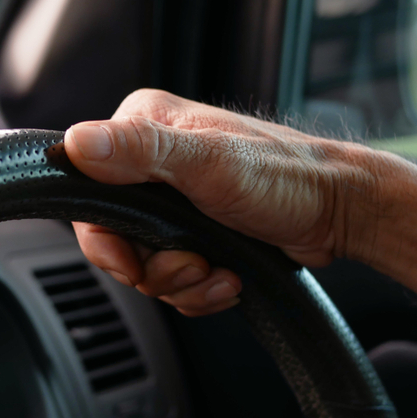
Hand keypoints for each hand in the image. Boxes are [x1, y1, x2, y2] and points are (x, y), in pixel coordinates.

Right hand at [65, 89, 388, 315]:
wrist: (340, 212)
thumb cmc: (286, 177)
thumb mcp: (208, 162)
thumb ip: (141, 151)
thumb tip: (76, 143)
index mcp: (143, 127)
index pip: (86, 191)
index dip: (105, 239)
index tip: (133, 262)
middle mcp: (152, 159)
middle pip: (114, 235)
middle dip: (153, 267)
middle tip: (192, 266)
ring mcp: (173, 199)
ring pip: (144, 263)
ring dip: (181, 283)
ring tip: (218, 273)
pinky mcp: (194, 230)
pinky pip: (171, 276)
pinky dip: (197, 290)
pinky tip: (227, 278)